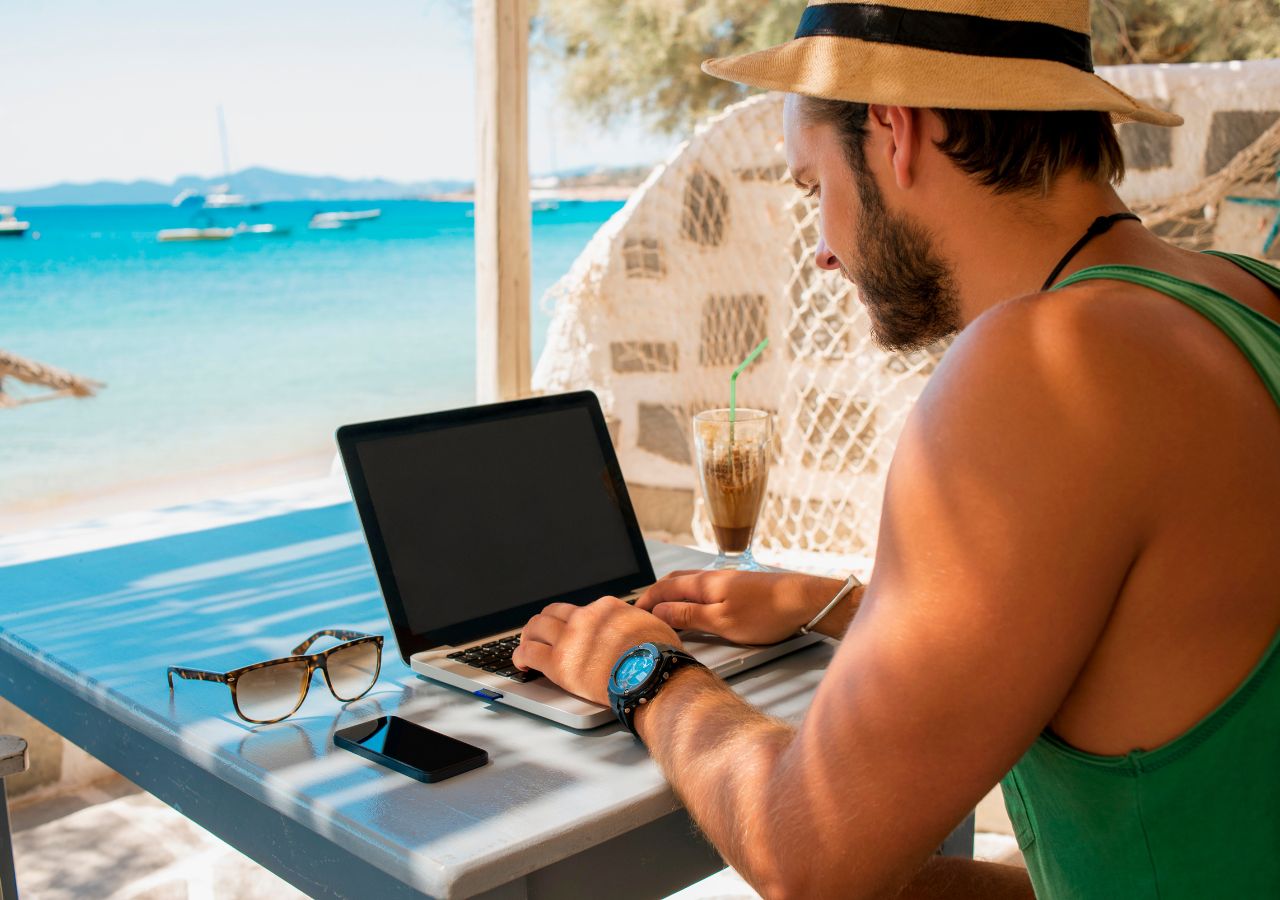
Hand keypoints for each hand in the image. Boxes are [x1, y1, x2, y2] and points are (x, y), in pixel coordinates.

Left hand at [512, 596, 681, 705]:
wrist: (652, 677)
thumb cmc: (658, 657)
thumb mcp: (652, 626)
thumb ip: (636, 623)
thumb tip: (639, 625)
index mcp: (606, 608)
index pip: (580, 609)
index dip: (572, 621)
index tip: (570, 631)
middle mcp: (584, 618)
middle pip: (553, 612)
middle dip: (544, 623)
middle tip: (540, 634)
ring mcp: (570, 639)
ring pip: (536, 627)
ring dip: (528, 635)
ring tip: (526, 645)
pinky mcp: (558, 662)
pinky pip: (528, 652)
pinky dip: (520, 656)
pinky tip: (521, 663)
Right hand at [636, 569, 846, 644]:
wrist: (805, 600)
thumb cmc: (767, 613)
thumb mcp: (722, 621)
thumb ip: (688, 615)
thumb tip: (658, 610)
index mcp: (703, 584)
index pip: (663, 588)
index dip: (645, 601)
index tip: (632, 614)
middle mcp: (712, 577)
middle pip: (674, 581)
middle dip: (654, 593)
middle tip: (642, 610)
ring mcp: (727, 580)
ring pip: (690, 582)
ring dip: (671, 592)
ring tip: (662, 606)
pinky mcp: (740, 586)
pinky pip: (704, 587)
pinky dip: (689, 594)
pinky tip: (695, 604)